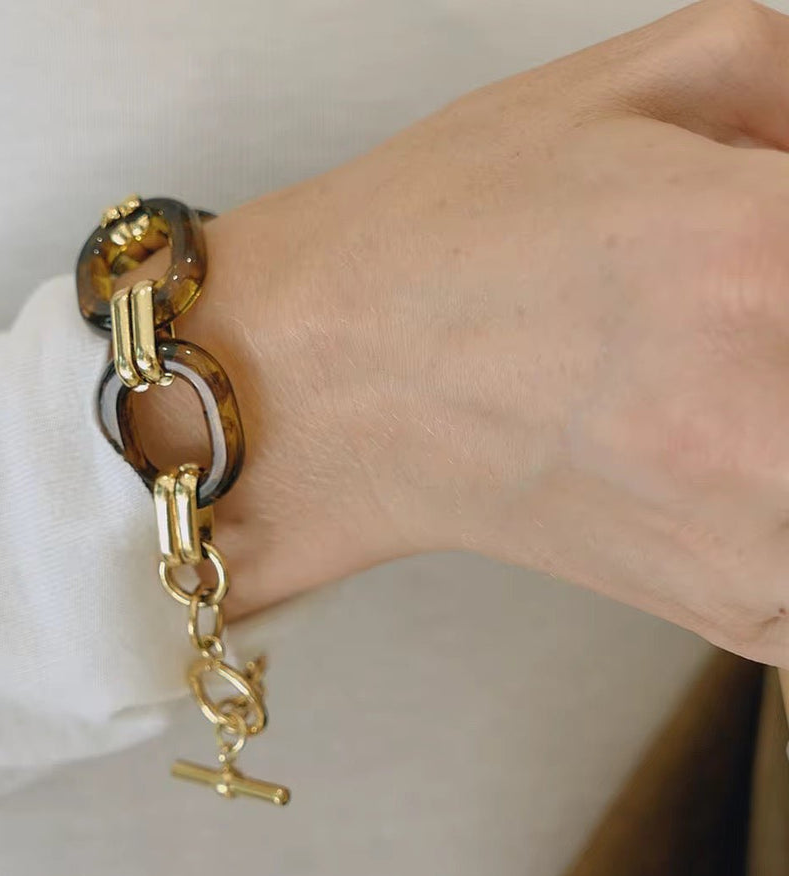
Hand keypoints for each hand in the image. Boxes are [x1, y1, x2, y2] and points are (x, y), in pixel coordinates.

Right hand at [145, 0, 788, 667]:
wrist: (318, 393)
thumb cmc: (438, 243)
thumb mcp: (637, 82)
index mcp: (767, 252)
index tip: (787, 274)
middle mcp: (772, 412)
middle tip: (762, 330)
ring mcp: (754, 533)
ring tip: (738, 388)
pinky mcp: (734, 608)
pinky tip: (748, 465)